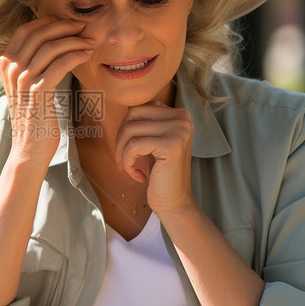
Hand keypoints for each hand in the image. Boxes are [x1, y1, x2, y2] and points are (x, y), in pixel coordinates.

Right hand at [0, 16, 96, 162]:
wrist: (30, 147)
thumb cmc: (35, 115)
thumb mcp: (28, 85)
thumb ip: (34, 63)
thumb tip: (56, 40)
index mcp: (6, 63)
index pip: (26, 30)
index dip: (49, 22)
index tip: (70, 23)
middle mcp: (11, 68)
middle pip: (39, 33)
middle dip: (65, 26)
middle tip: (84, 27)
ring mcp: (23, 79)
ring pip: (51, 47)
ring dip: (75, 40)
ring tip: (90, 42)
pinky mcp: (38, 91)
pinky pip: (60, 64)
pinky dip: (76, 55)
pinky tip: (87, 55)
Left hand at [113, 102, 196, 216]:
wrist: (174, 202)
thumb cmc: (160, 173)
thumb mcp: (153, 140)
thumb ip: (146, 122)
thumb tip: (124, 103)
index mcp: (180, 114)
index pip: (139, 107)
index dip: (126, 128)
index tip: (128, 149)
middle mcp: (183, 119)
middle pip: (133, 114)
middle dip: (121, 137)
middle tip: (123, 159)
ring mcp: (179, 131)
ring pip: (130, 129)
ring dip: (122, 152)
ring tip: (127, 168)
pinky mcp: (171, 145)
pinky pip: (133, 146)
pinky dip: (128, 162)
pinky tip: (137, 176)